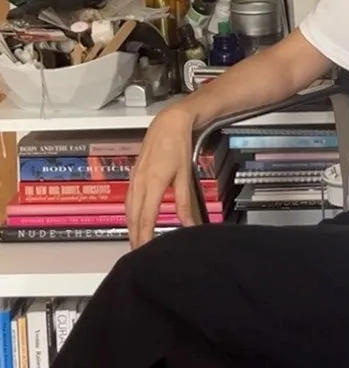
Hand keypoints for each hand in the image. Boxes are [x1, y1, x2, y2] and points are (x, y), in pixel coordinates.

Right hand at [125, 104, 197, 248]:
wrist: (169, 122)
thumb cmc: (178, 144)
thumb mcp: (184, 174)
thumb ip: (184, 201)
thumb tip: (190, 222)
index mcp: (152, 183)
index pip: (146, 218)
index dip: (145, 237)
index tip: (146, 252)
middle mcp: (139, 182)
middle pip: (134, 217)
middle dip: (136, 237)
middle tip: (139, 255)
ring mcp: (134, 178)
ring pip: (129, 210)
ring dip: (131, 227)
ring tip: (136, 242)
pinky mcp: (134, 175)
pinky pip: (129, 200)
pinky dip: (130, 214)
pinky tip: (134, 220)